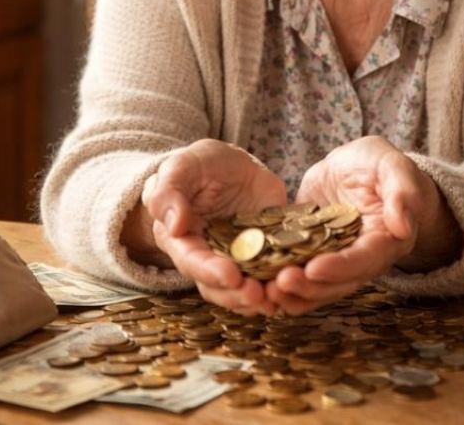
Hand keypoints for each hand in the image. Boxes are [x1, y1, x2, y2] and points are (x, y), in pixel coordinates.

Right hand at [128, 139, 286, 314]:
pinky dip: (280, 284)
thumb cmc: (201, 165)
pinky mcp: (264, 255)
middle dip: (237, 294)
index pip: (192, 261)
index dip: (210, 271)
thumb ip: (169, 192)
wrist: (233, 164)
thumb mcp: (183, 167)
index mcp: (182, 239)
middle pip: (218, 286)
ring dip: (258, 299)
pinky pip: (270, 277)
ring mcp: (237, 260)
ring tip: (276, 296)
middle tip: (258, 294)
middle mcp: (209, 257)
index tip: (230, 276)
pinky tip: (294, 282)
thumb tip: (173, 226)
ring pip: (242, 291)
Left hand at [266, 136, 449, 314]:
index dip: (340, 268)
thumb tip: (402, 226)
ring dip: (290, 294)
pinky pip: (296, 272)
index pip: (364, 260)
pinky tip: (254, 283)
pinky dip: (276, 281)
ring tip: (263, 289)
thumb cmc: (380, 164)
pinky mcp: (309, 253)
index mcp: (385, 241)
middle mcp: (360, 259)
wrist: (355, 167)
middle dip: (308, 287)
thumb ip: (402, 193)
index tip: (313, 269)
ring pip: (315, 286)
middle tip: (279, 282)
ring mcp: (333, 259)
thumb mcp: (393, 167)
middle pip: (337, 283)